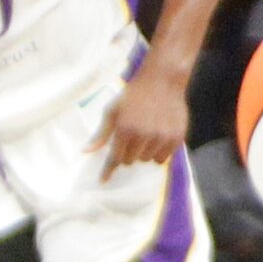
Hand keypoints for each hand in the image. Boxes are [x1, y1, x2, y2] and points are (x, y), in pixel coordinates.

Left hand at [91, 62, 188, 180]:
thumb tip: (85, 151)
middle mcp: (143, 136)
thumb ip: (101, 133)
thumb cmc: (134, 95)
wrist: (162, 81)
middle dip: (128, 152)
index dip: (108, 171)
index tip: (103, 180)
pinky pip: (163, 158)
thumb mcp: (112, 110)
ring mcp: (161, 138)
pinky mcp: (176, 138)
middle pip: (130, 161)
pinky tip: (158, 137)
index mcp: (125, 129)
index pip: (114, 158)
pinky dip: (159, 152)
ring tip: (147, 134)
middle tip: (132, 137)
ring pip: (147, 160)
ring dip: (144, 152)